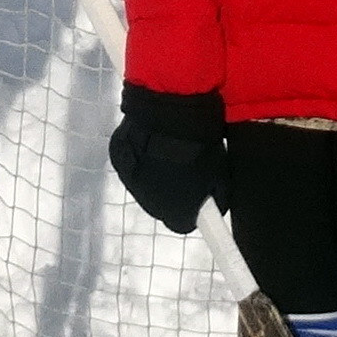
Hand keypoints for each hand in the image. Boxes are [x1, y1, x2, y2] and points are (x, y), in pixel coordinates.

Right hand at [108, 85, 223, 236]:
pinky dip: (141, 154)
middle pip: (161, 205)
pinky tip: (152, 137)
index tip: (199, 198)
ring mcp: (129, 181)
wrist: (171, 113)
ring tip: (170, 148)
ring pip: (145, 183)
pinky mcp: (117, 158)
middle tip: (186, 167)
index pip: (183, 224)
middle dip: (172, 191)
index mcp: (174, 213)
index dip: (192, 210)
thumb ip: (216, 199)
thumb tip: (213, 207)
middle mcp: (148, 204)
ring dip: (155, 172)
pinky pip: (132, 162)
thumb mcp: (220, 176)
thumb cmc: (200, 146)